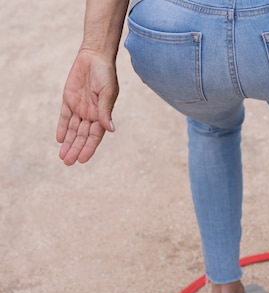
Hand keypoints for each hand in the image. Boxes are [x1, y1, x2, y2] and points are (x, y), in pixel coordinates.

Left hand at [56, 49, 118, 164]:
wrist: (95, 57)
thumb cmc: (106, 74)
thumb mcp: (107, 93)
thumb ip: (105, 111)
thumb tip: (110, 129)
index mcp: (102, 115)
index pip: (95, 136)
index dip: (89, 148)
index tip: (82, 159)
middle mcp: (91, 114)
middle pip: (82, 136)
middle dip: (76, 149)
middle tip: (68, 162)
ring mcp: (80, 108)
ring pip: (73, 130)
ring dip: (68, 143)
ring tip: (63, 156)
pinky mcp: (69, 100)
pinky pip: (64, 117)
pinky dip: (62, 128)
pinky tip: (60, 139)